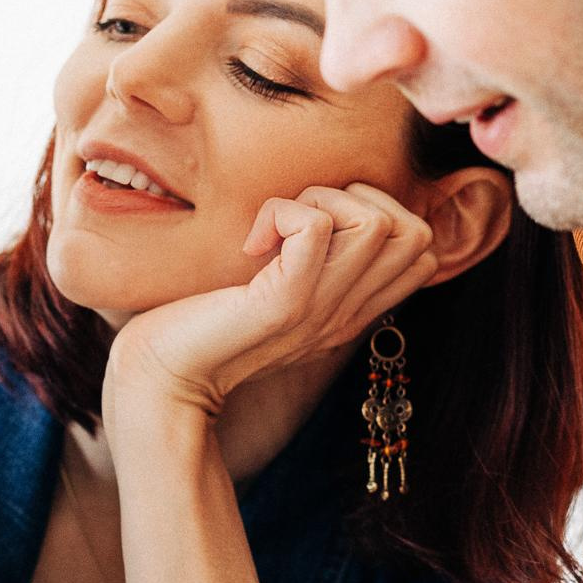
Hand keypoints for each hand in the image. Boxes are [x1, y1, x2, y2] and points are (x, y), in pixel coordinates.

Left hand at [105, 183, 436, 422]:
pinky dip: (282, 211)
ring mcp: (320, 313)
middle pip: (415, 232)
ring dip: (320, 200)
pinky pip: (316, 226)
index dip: (379, 214)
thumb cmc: (198, 330)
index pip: (422, 252)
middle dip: (358, 198)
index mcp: (347, 313)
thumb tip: (316, 214)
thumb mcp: (270, 295)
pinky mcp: (283, 305)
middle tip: (296, 221)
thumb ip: (306, 265)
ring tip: (272, 229)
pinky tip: (251, 243)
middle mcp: (344, 315)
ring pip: (377, 221)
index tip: (314, 228)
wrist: (160, 383)